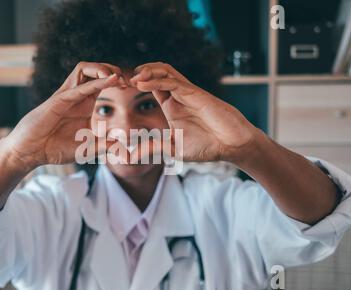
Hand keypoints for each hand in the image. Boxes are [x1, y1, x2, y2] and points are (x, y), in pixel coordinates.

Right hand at [4, 62, 123, 168]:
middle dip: (113, 69)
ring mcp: (67, 96)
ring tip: (117, 76)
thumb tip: (123, 146)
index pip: (103, 82)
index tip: (133, 88)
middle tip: (129, 81)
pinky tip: (110, 80)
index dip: (118, 81)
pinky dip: (95, 83)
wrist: (31, 152)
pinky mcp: (58, 100)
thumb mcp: (87, 148)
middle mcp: (77, 96)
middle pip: (95, 70)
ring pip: (84, 69)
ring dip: (102, 68)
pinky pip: (78, 87)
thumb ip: (105, 145)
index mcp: (85, 103)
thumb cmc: (55, 148)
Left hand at [130, 62, 259, 162]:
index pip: (150, 86)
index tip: (118, 87)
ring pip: (164, 72)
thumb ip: (151, 148)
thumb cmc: (206, 146)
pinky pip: (173, 82)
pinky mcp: (195, 94)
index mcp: (171, 105)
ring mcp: (187, 93)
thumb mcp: (172, 148)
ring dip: (146, 71)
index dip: (135, 83)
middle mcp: (178, 95)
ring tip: (132, 78)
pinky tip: (141, 83)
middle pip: (156, 73)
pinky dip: (156, 81)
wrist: (231, 146)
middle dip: (138, 72)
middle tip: (121, 79)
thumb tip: (129, 157)